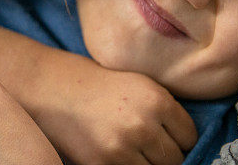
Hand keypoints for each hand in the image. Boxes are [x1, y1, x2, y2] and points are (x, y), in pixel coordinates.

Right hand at [26, 51, 197, 164]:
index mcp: (155, 98)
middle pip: (174, 158)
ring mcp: (121, 148)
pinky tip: (114, 152)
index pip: (189, 136)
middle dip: (163, 152)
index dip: (179, 136)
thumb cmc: (90, 81)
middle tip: (144, 141)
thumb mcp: (134, 82)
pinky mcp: (101, 164)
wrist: (48, 87)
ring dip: (146, 162)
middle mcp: (142, 124)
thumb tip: (183, 138)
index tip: (166, 133)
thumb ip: (160, 107)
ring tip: (129, 147)